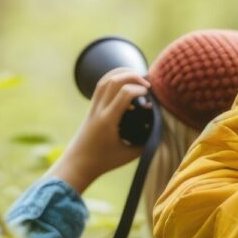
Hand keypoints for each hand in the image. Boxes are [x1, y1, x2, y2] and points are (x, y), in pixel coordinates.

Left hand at [47, 68, 151, 193]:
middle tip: (147, 84)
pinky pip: (101, 86)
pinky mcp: (91, 107)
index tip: (149, 97)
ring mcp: (93, 107)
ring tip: (137, 77)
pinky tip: (125, 83)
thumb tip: (161, 131)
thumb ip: (145, 143)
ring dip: (122, 73)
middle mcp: (99, 110)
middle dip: (132, 76)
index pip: (124, 93)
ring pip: (105, 80)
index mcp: (108, 121)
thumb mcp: (129, 155)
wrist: (77, 164)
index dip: (139, 89)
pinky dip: (114, 78)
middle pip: (114, 81)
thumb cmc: (104, 162)